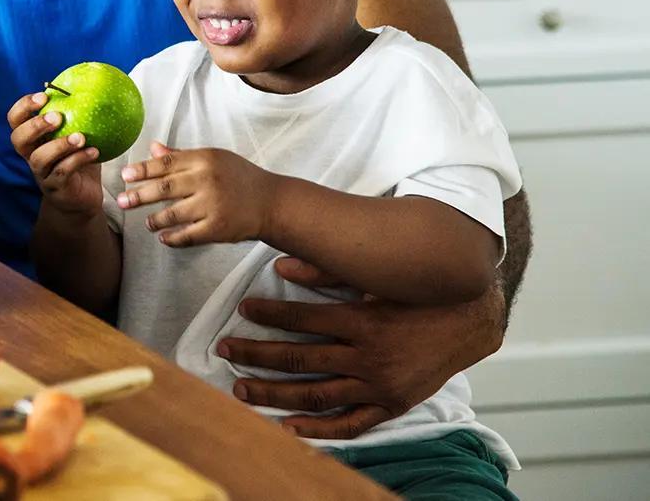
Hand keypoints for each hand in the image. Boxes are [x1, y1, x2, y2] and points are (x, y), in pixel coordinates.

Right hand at [8, 92, 101, 217]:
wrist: (82, 197)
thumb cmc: (79, 160)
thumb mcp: (78, 134)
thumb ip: (79, 114)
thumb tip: (94, 82)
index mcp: (33, 138)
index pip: (15, 119)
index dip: (23, 106)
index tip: (43, 96)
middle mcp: (31, 155)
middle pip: (18, 139)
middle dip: (35, 125)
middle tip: (57, 116)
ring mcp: (41, 173)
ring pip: (39, 158)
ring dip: (59, 145)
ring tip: (80, 137)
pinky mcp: (55, 188)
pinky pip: (62, 173)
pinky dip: (78, 160)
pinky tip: (94, 152)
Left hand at [116, 142, 274, 245]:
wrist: (271, 202)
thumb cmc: (239, 177)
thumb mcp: (213, 158)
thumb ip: (181, 156)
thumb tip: (153, 148)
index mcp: (204, 159)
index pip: (166, 163)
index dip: (142, 169)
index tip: (125, 175)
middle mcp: (207, 180)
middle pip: (164, 188)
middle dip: (139, 195)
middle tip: (121, 201)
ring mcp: (212, 205)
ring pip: (172, 214)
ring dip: (155, 220)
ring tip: (147, 223)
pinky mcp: (218, 228)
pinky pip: (187, 236)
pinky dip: (172, 238)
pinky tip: (164, 238)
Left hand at [219, 257, 505, 437]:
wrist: (469, 320)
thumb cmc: (417, 292)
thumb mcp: (376, 275)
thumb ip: (328, 269)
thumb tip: (282, 263)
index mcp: (363, 320)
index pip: (303, 319)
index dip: (269, 313)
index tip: (243, 308)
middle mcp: (369, 357)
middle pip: (300, 360)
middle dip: (257, 355)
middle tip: (225, 349)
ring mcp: (380, 386)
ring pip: (316, 395)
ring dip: (274, 394)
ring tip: (240, 388)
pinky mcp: (392, 404)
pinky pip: (351, 424)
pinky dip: (319, 430)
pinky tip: (288, 426)